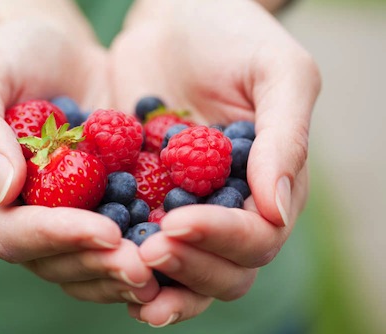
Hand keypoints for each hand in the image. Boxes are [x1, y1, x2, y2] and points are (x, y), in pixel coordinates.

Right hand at [0, 18, 159, 304]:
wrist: (62, 54)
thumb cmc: (14, 56)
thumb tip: (2, 189)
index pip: (11, 233)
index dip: (57, 237)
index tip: (106, 232)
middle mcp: (18, 219)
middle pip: (51, 261)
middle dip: (97, 264)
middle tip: (143, 266)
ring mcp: (58, 220)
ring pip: (83, 266)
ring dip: (120, 272)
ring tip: (160, 271)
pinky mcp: (94, 212)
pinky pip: (112, 246)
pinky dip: (138, 254)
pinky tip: (169, 257)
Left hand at [109, 0, 320, 325]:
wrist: (173, 16)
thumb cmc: (231, 35)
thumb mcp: (277, 73)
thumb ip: (286, 139)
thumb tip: (278, 209)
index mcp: (270, 184)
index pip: (258, 237)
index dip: (222, 238)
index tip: (179, 222)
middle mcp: (230, 205)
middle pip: (223, 269)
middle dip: (188, 267)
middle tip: (147, 252)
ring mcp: (185, 205)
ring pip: (181, 267)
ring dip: (156, 280)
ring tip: (123, 272)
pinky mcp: (144, 196)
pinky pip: (137, 238)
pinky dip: (122, 257)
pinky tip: (99, 258)